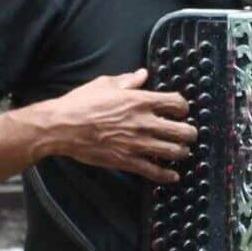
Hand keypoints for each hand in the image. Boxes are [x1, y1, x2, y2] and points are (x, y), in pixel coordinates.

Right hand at [42, 68, 195, 182]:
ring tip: (181, 152)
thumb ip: (128, 80)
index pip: (177, 103)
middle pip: (183, 131)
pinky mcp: (127, 161)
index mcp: (140, 101)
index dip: (183, 108)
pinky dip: (167, 176)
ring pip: (174, 152)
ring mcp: (137, 144)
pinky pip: (155, 171)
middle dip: (190, 133)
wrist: (62, 127)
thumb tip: (142, 74)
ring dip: (181, 153)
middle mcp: (144, 122)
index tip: (181, 111)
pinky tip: (172, 176)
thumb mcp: (105, 84)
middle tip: (188, 134)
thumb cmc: (80, 103)